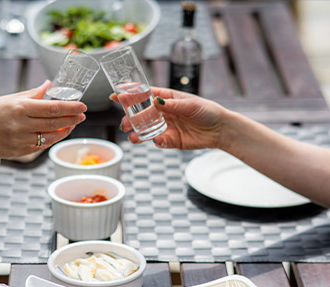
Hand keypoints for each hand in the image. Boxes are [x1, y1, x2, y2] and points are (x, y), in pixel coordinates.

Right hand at [0, 80, 86, 157]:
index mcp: (18, 107)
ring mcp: (19, 140)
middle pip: (55, 123)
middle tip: (82, 115)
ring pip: (50, 137)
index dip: (71, 107)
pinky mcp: (17, 152)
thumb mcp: (6, 99)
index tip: (82, 105)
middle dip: (72, 119)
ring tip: (71, 125)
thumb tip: (49, 86)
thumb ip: (30, 94)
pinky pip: (40, 146)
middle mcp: (20, 124)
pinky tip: (54, 134)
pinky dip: (50, 140)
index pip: (53, 108)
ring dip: (64, 131)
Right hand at [113, 87, 227, 149]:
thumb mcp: (190, 105)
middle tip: (124, 123)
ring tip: (132, 136)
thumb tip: (155, 102)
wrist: (220, 130)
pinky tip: (155, 140)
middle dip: (129, 118)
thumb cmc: (207, 111)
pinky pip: (157, 140)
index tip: (116, 96)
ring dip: (136, 132)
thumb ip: (172, 105)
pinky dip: (154, 141)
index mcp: (166, 99)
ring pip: (144, 129)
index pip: (144, 95)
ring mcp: (165, 126)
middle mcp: (162, 112)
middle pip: (140, 114)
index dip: (130, 95)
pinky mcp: (170, 139)